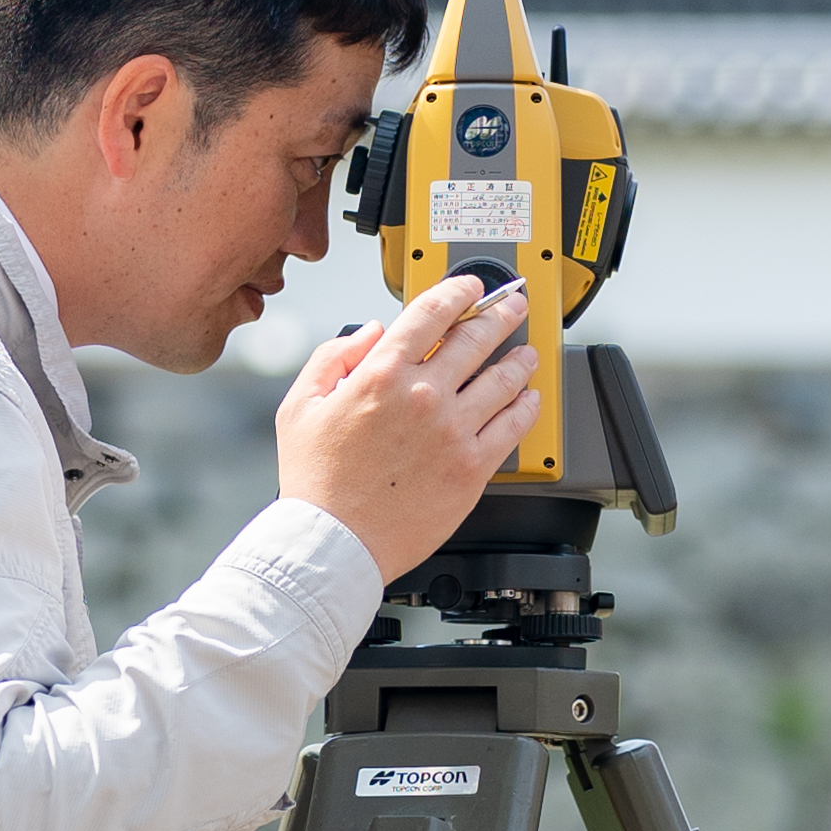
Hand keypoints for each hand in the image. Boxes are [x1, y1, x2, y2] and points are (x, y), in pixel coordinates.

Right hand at [276, 273, 542, 575]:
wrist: (335, 543)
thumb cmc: (316, 482)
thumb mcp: (300, 406)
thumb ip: (333, 358)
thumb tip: (372, 332)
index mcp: (381, 374)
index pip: (431, 313)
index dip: (458, 291)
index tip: (471, 287)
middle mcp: (422, 396)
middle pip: (477, 338)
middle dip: (501, 313)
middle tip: (513, 305)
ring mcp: (452, 432)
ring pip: (503, 379)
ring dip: (520, 358)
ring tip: (527, 351)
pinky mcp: (472, 468)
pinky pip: (513, 427)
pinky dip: (527, 406)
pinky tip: (530, 399)